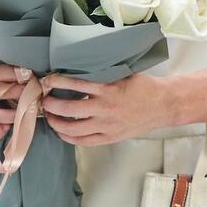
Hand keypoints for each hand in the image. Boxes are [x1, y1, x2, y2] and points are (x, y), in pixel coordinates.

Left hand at [42, 72, 174, 145]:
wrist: (163, 105)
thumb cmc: (143, 85)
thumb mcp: (123, 73)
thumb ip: (103, 73)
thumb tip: (79, 66)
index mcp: (109, 89)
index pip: (76, 85)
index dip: (58, 82)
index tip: (48, 80)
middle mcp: (106, 108)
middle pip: (69, 109)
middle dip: (51, 104)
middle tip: (43, 99)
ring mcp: (107, 126)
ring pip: (73, 129)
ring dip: (56, 122)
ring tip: (49, 116)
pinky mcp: (110, 137)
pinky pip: (84, 141)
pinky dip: (69, 137)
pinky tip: (62, 131)